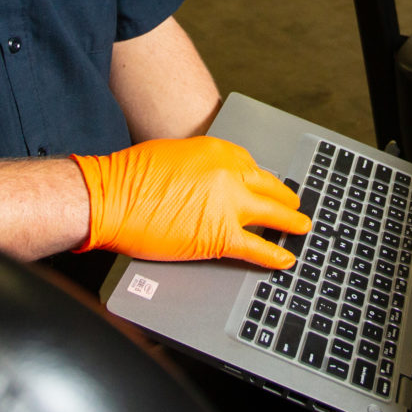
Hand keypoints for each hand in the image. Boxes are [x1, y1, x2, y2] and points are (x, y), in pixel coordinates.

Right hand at [74, 136, 310, 267]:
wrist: (110, 198)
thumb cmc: (129, 176)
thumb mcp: (172, 154)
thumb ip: (199, 166)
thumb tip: (207, 183)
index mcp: (218, 151)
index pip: (252, 166)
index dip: (260, 181)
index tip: (266, 187)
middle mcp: (229, 174)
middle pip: (268, 187)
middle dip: (283, 198)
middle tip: (294, 204)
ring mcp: (228, 205)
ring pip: (272, 215)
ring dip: (290, 223)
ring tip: (301, 228)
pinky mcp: (219, 235)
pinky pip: (257, 247)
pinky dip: (274, 255)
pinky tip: (285, 260)